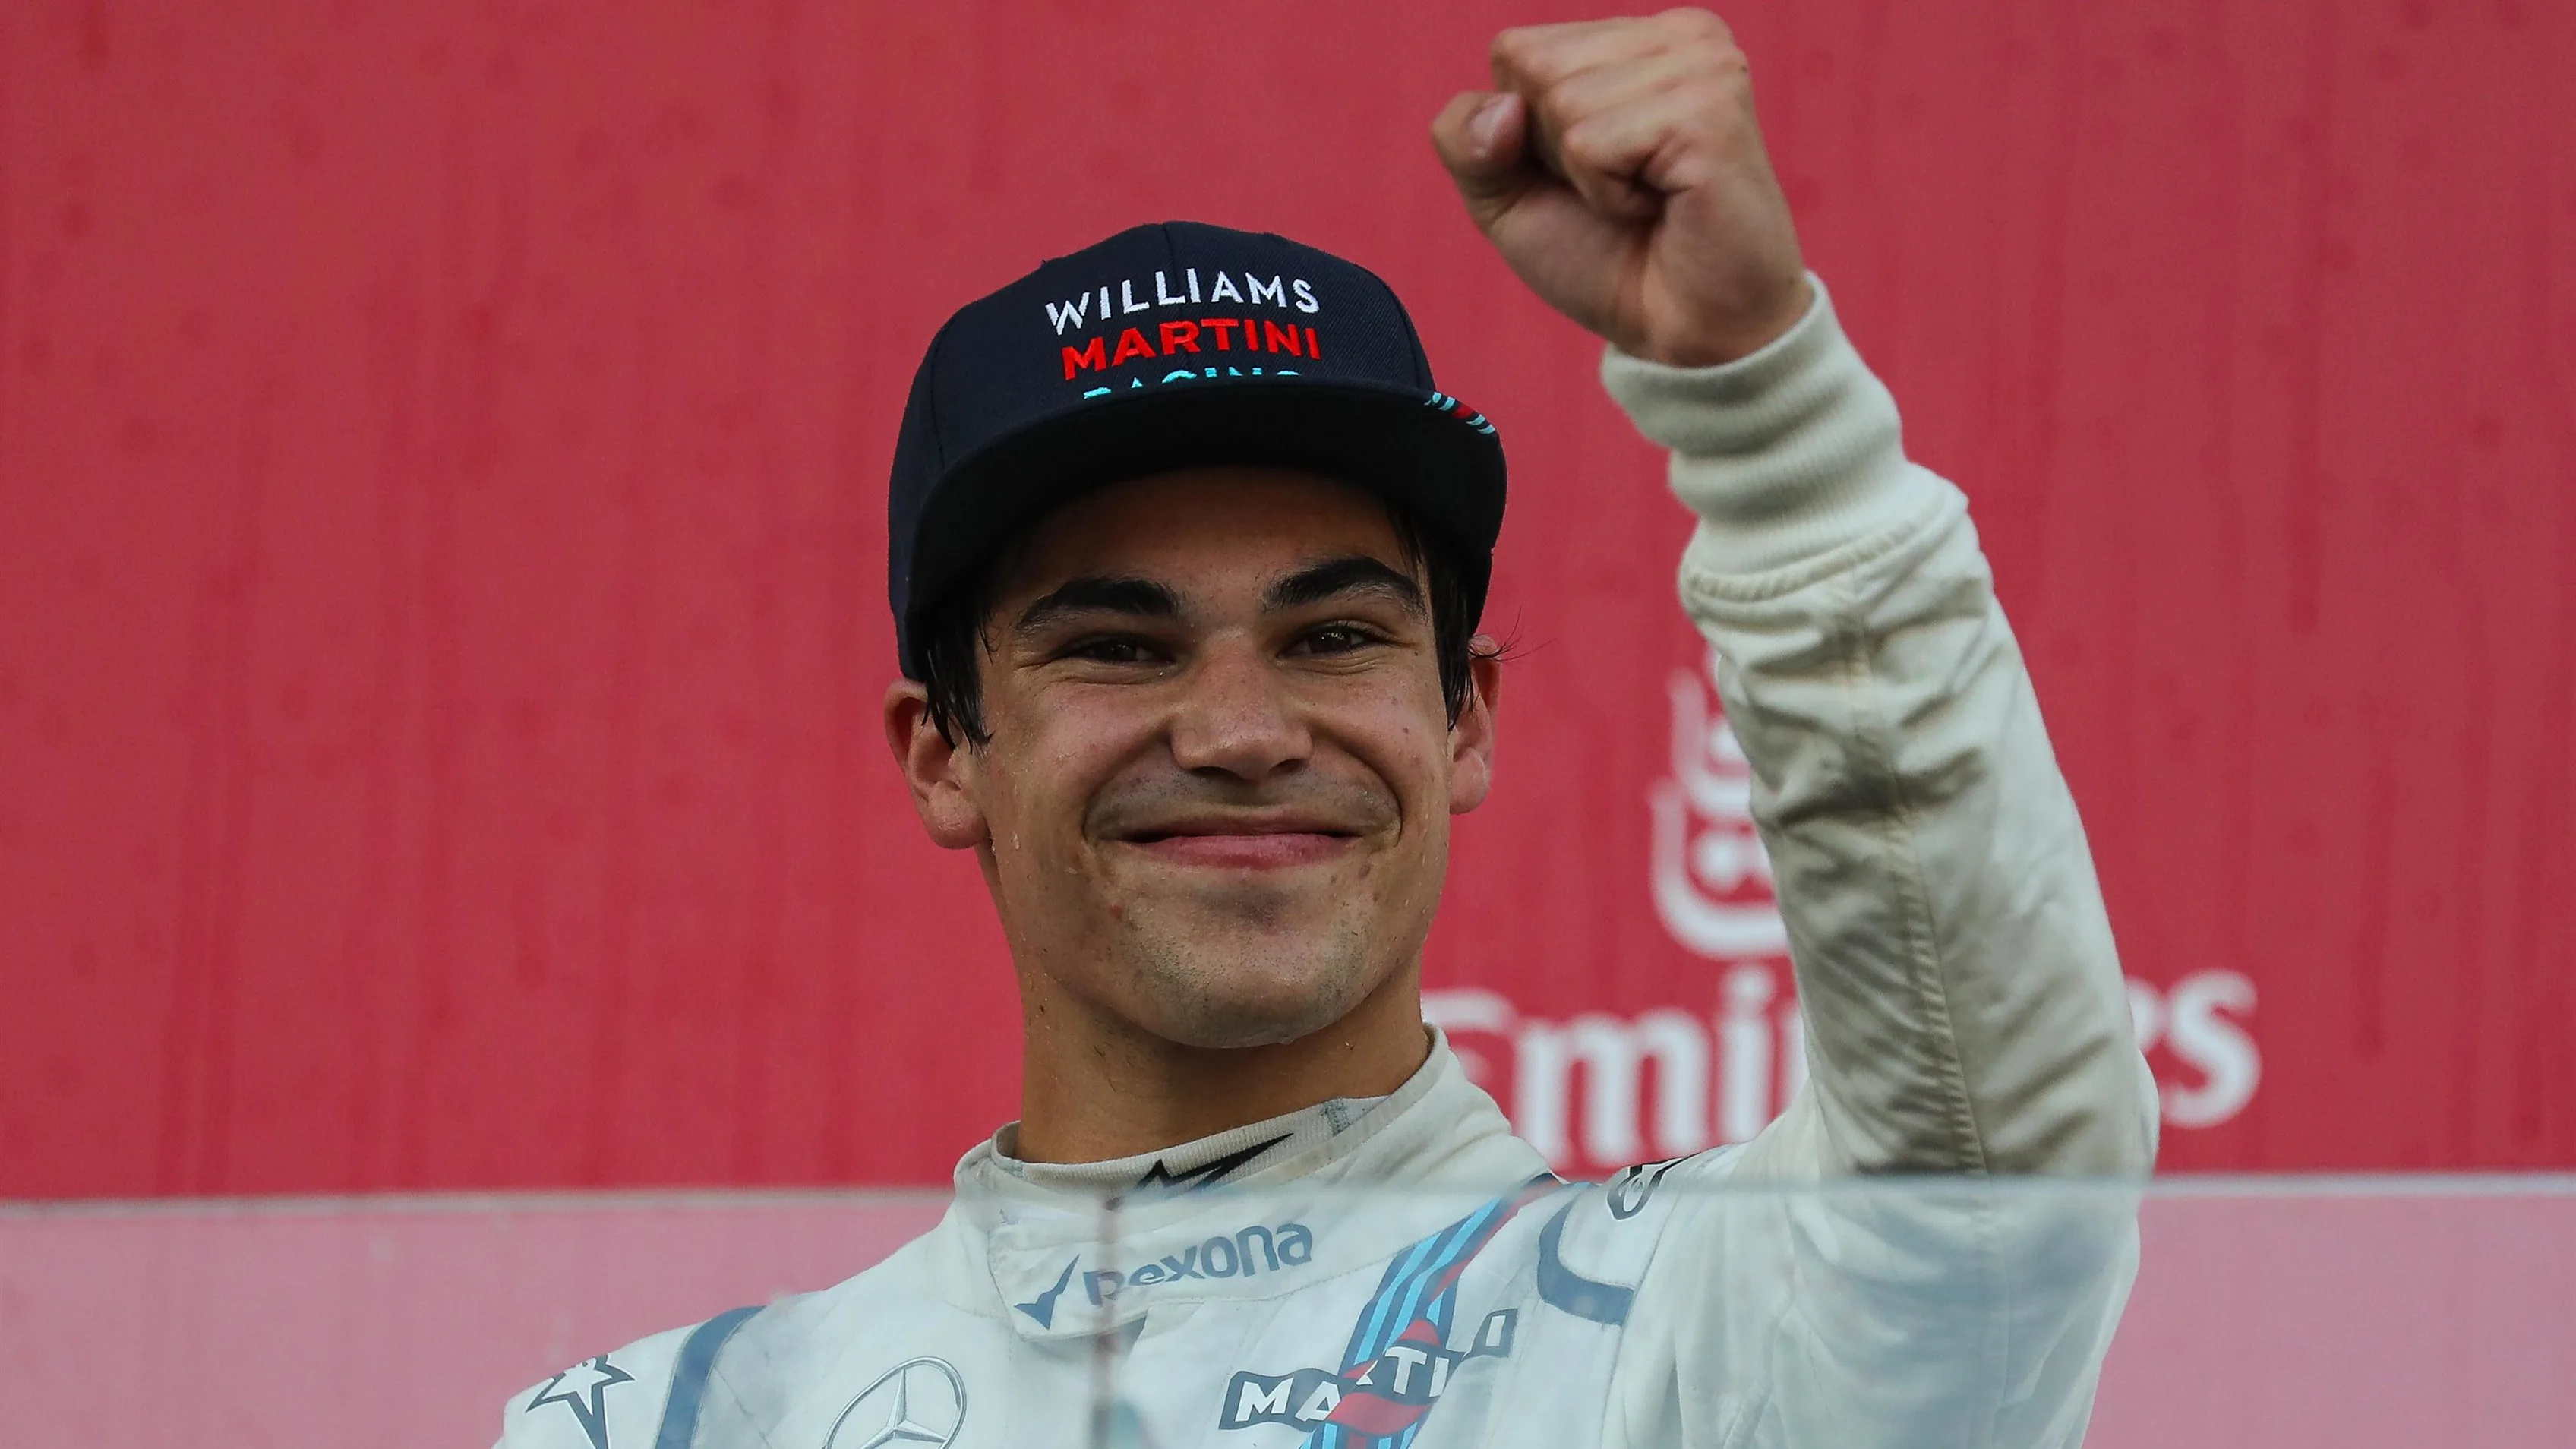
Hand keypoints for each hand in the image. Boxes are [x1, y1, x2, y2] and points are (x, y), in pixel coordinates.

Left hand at [1431, 10, 1811, 367]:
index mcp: (1639, 38)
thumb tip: (1503, 108)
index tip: (1593, 171)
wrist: (1691, 334)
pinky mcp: (1708, 111)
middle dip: (1555, 150)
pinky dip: (1608, 195)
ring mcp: (1701, 66)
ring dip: (1587, 176)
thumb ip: (1465, 139)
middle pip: (1533, 66)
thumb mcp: (1508, 196)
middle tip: (1624, 188)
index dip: (1525, 132)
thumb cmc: (1610, 259)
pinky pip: (1592, 143)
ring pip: (1562, 102)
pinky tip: (1660, 205)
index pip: (1517, 49)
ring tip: (1647, 198)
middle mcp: (1679, 35)